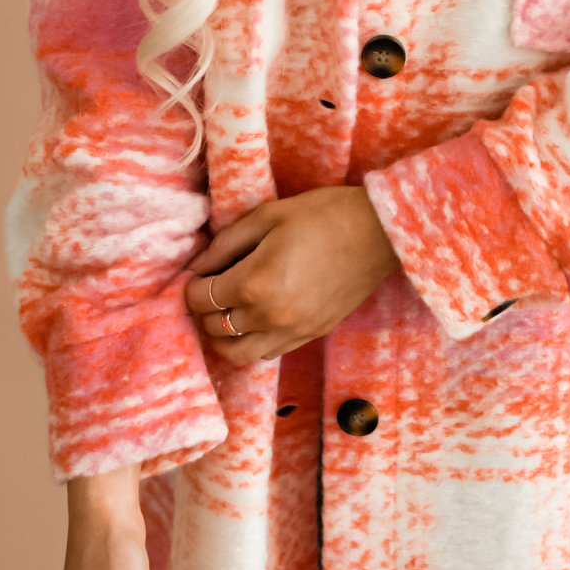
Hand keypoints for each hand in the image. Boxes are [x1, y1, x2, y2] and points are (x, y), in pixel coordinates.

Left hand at [185, 186, 400, 364]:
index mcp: (253, 284)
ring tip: (228, 311)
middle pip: (213, 328)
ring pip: (236, 353)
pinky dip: (253, 341)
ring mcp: (291, 331)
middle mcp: (269, 317)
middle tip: (212, 286)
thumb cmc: (322, 215)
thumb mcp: (266, 217)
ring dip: (224, 335)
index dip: (192, 284)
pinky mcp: (310, 335)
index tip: (200, 271)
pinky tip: (258, 318)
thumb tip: (197, 266)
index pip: (200, 298)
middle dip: (204, 308)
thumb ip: (225, 244)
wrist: (378, 234)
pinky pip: (267, 353)